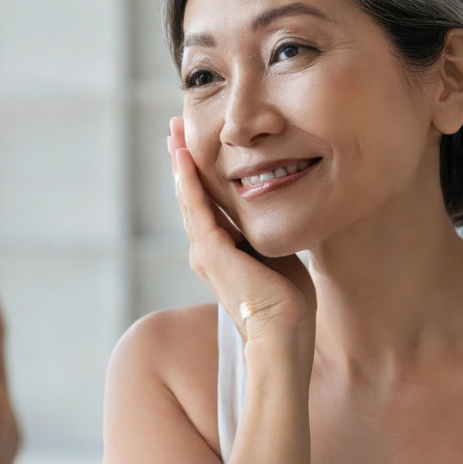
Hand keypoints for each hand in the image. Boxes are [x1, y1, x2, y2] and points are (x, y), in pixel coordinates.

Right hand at [168, 117, 315, 362]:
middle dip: (182, 160)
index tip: (193, 148)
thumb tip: (278, 214)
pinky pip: (196, 207)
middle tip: (174, 129)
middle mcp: (204, 249)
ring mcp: (204, 250)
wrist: (282, 334)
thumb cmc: (288, 305)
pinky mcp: (211, 250)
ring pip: (188, 196)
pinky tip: (183, 157)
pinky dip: (188, 180)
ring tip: (174, 133)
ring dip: (180, 162)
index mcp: (220, 253)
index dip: (198, 175)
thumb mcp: (277, 257)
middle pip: (189, 195)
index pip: (205, 205)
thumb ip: (267, 235)